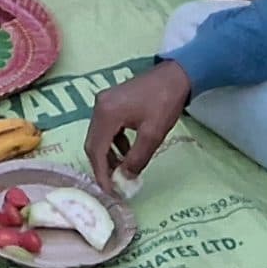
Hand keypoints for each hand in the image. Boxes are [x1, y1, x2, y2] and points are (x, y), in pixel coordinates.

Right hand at [85, 58, 192, 191]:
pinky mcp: (109, 102)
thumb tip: (125, 178)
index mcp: (107, 114)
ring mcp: (102, 103)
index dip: (100, 173)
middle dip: (101, 166)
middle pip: (92, 143)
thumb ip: (137, 158)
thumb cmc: (164, 103)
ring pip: (97, 136)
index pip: (96, 150)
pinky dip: (112, 143)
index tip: (109, 191)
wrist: (173, 76)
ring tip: (121, 171)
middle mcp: (98, 107)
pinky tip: (126, 151)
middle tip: (112, 185)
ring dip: (107, 155)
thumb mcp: (153, 134)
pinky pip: (105, 128)